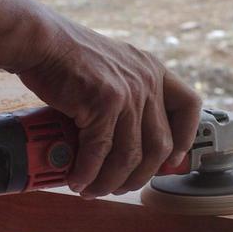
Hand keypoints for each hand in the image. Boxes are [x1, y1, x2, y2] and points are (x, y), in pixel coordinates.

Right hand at [16, 17, 201, 197]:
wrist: (42, 41)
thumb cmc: (69, 57)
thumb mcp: (114, 67)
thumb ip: (128, 94)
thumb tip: (126, 138)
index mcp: (153, 70)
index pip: (189, 105)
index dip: (185, 137)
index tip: (173, 159)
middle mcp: (147, 82)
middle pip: (158, 145)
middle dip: (139, 175)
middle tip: (120, 187)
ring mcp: (127, 94)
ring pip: (129, 156)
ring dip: (110, 181)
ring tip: (93, 190)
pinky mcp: (103, 105)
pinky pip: (99, 153)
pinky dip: (87, 173)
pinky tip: (76, 180)